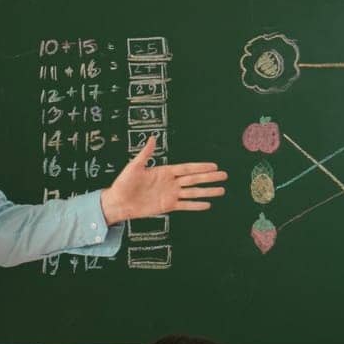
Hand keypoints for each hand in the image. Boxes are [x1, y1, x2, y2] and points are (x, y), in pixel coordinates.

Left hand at [99, 135, 226, 223]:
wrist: (118, 202)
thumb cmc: (124, 183)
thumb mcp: (134, 166)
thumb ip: (145, 153)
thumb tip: (153, 138)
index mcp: (164, 171)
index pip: (187, 168)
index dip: (200, 167)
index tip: (214, 165)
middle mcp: (170, 182)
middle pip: (194, 179)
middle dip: (209, 177)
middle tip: (225, 175)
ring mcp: (170, 194)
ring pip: (193, 192)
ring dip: (207, 191)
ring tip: (222, 190)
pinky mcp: (168, 206)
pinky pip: (185, 205)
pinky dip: (196, 205)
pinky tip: (208, 204)